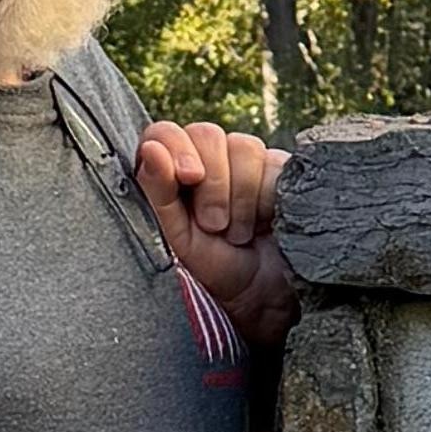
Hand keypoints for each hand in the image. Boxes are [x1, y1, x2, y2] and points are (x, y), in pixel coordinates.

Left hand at [135, 120, 293, 334]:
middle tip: (215, 225)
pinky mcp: (279, 170)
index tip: (188, 177)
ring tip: (239, 233)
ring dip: (241, 196)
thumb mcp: (177, 238)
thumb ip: (159, 193)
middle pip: (206, 134)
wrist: (264, 298)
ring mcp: (245, 163)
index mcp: (171, 173)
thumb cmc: (214, 271)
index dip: (177, 147)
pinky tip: (267, 222)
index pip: (165, 133)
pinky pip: (273, 162)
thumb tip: (151, 148)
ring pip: (242, 146)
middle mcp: (206, 160)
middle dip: (212, 182)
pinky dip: (267, 196)